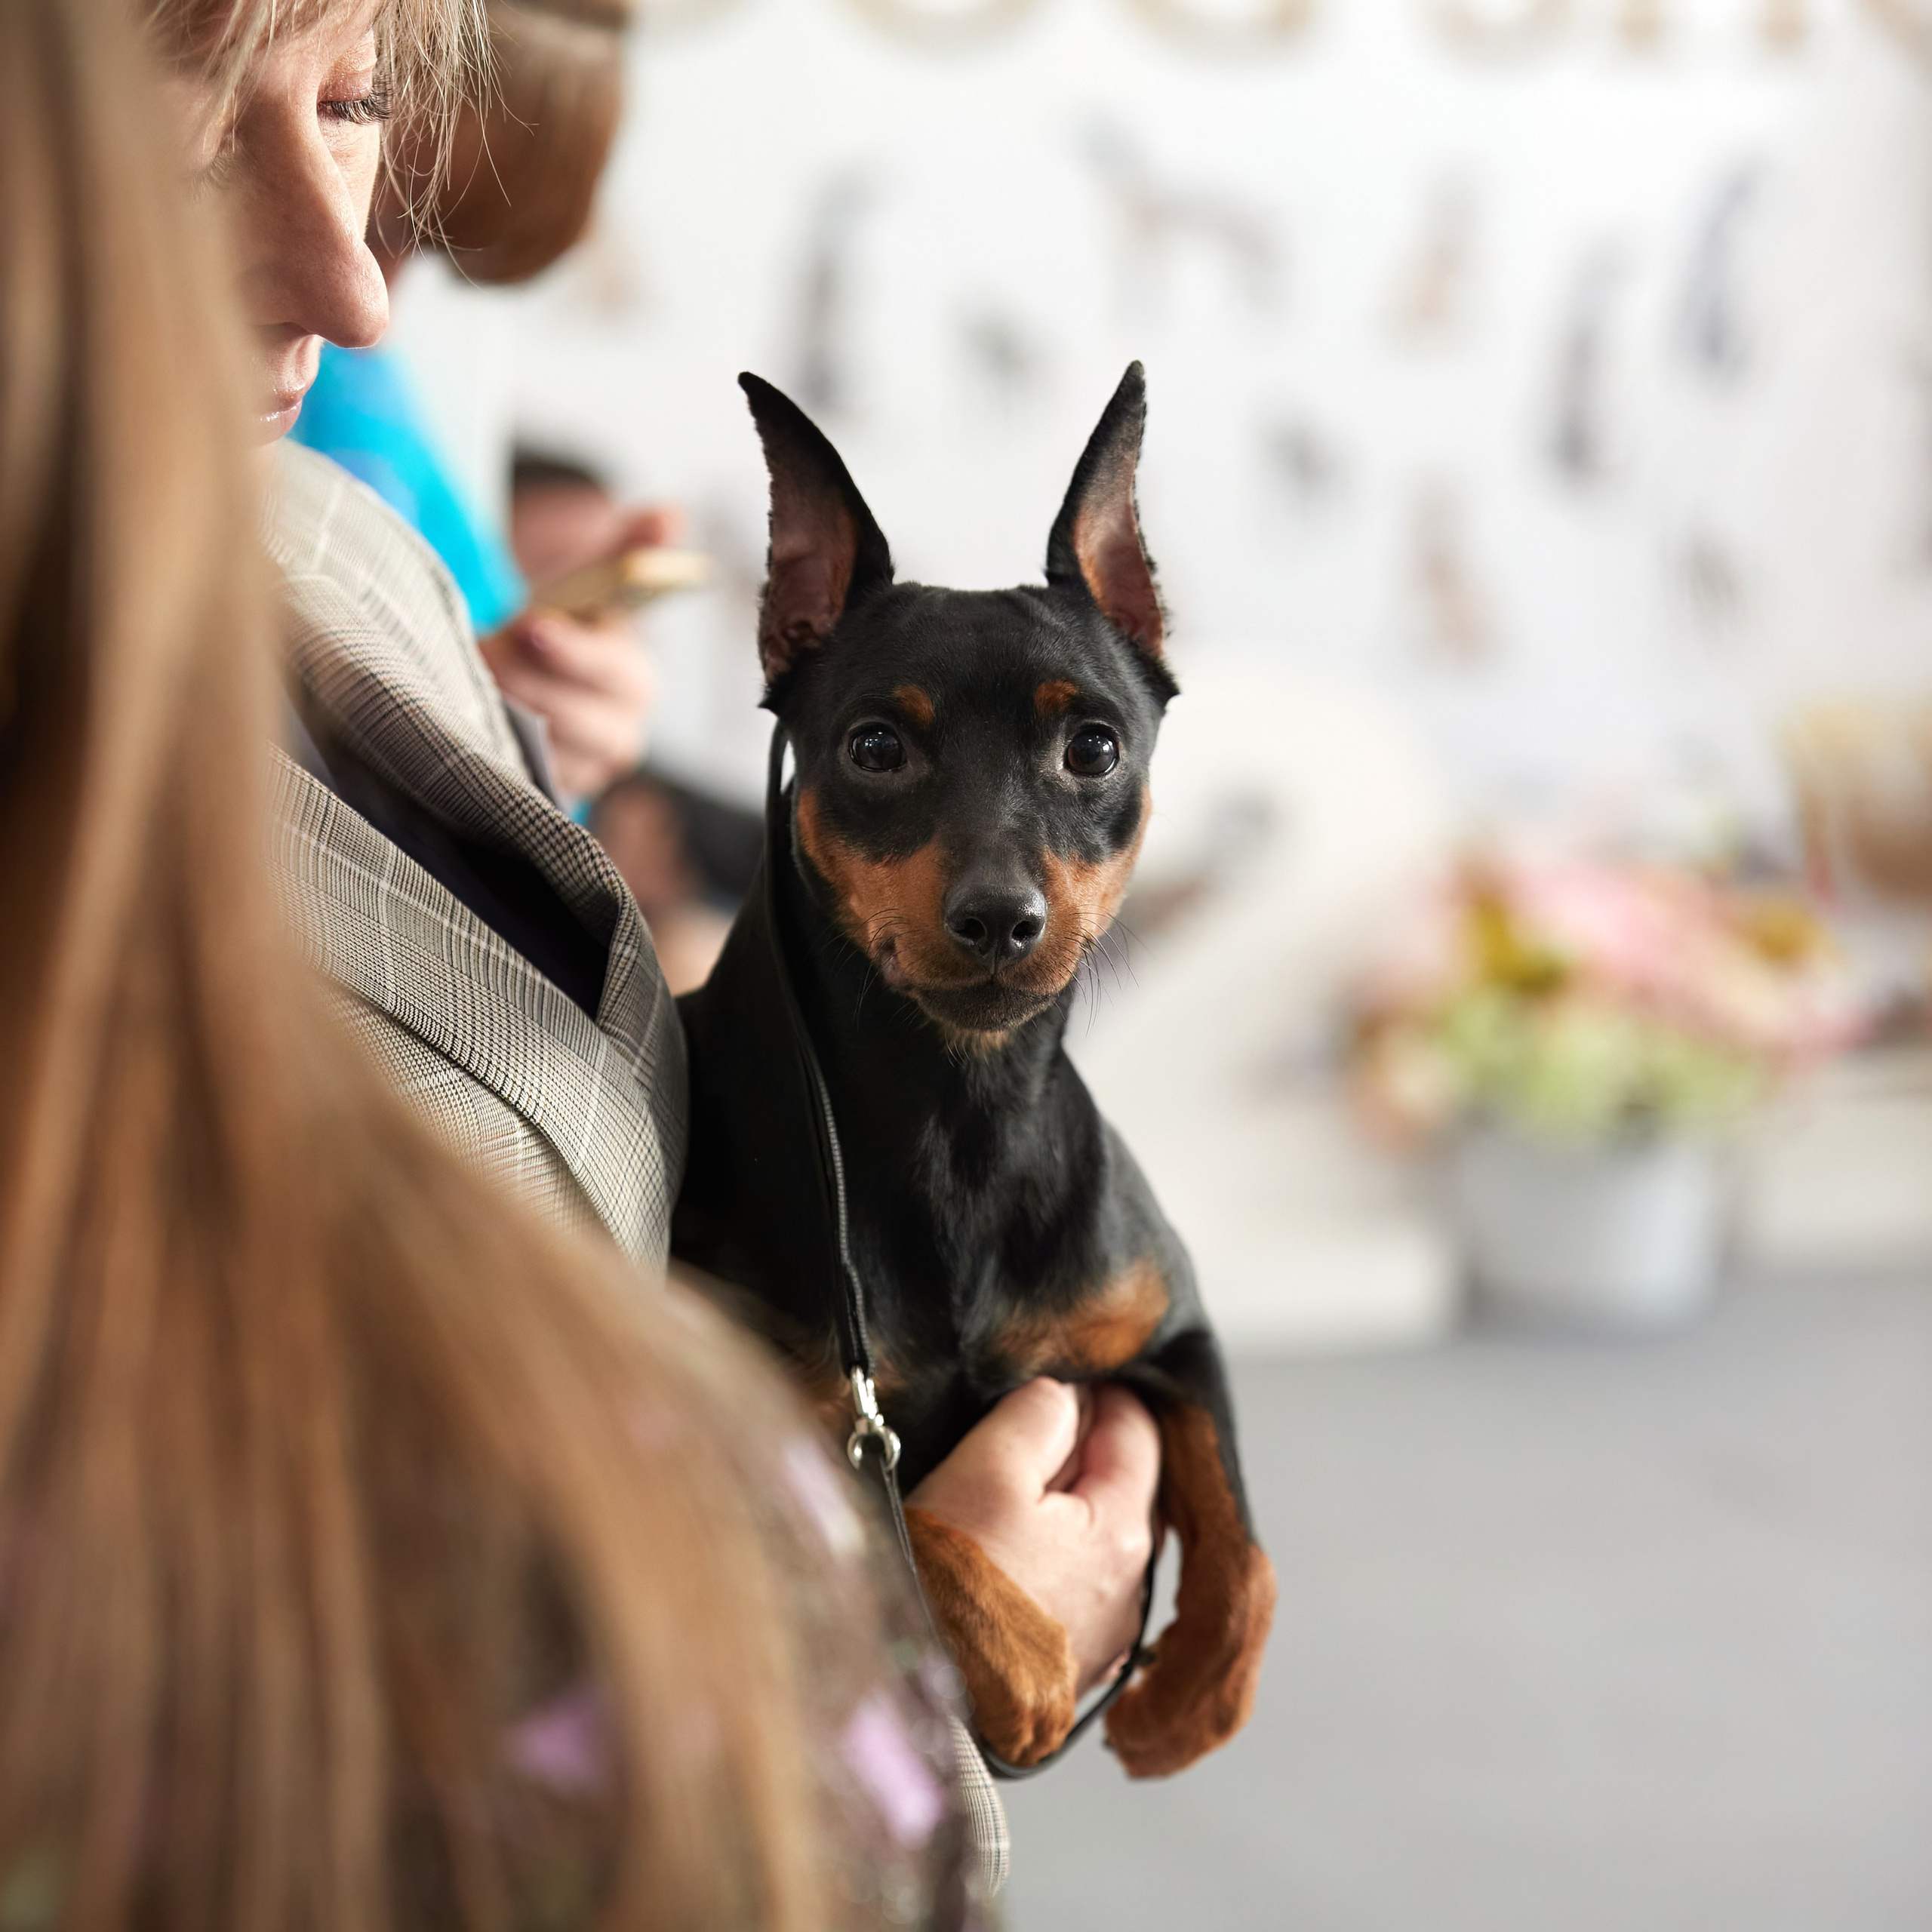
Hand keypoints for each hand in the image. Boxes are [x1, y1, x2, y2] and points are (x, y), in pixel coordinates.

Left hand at [483, 506, 681, 807]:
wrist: (532, 683)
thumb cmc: (564, 630)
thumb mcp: (588, 587)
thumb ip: (625, 550)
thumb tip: (671, 514)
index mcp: (635, 681)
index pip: (617, 673)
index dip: (575, 652)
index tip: (529, 624)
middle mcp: (620, 732)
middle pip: (583, 722)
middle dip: (529, 685)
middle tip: (483, 653)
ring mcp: (585, 771)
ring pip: (551, 753)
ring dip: (509, 718)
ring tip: (471, 685)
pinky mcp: (551, 794)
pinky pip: (526, 783)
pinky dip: (498, 757)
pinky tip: (471, 728)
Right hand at [908, 1379, 1159, 1694]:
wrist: (922, 1702)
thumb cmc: (952, 1586)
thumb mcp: (987, 1470)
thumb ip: (1038, 1415)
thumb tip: (1067, 1395)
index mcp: (1124, 1532)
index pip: (1137, 1430)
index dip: (1099, 1391)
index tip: (1059, 1376)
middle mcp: (1132, 1588)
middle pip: (1121, 1484)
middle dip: (1082, 1446)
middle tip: (1022, 1426)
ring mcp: (1105, 1634)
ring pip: (1098, 1537)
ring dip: (1064, 1504)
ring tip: (1006, 1488)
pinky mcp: (1070, 1666)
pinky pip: (1076, 1585)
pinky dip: (1053, 1554)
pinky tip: (1007, 1550)